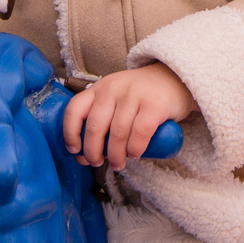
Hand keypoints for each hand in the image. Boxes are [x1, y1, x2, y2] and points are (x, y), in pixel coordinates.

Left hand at [62, 62, 195, 170]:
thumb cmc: (140, 96)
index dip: (70, 133)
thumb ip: (101, 118)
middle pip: (95, 126)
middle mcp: (114, 88)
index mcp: (99, 88)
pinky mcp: (155, 104)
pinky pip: (140, 132)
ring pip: (117, 133)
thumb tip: (83, 154)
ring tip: (118, 163)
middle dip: (93, 152)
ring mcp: (134, 94)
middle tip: (97, 163)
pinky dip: (135, 148)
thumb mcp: (115, 98)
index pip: (75, 109)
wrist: (173, 78)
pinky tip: (134, 154)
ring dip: (115, 156)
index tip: (75, 151)